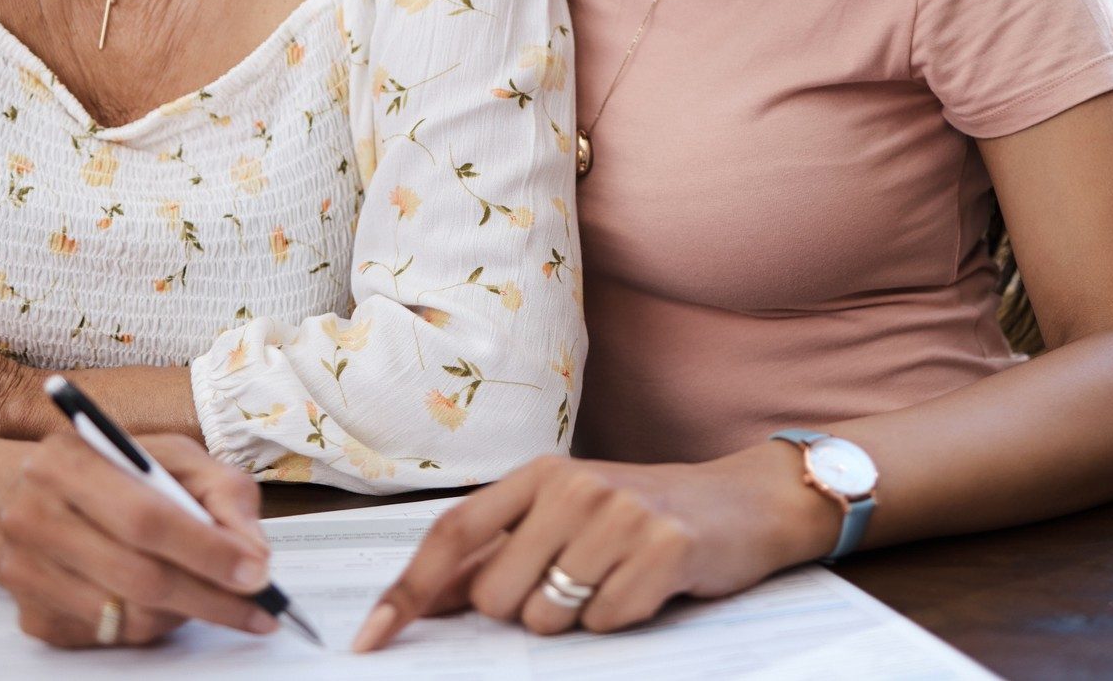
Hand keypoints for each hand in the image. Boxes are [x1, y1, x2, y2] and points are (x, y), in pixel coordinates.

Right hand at [0, 431, 278, 648]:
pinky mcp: (32, 617)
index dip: (207, 549)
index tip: (256, 572)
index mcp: (69, 461)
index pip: (147, 516)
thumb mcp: (166, 454)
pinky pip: (111, 637)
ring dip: (184, 612)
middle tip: (258, 608)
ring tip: (211, 594)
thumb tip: (253, 552)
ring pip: (129, 616)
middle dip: (212, 597)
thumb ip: (219, 490)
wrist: (8, 492)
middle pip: (140, 576)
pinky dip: (151, 624)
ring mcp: (27, 573)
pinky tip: (162, 599)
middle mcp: (37, 517)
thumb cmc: (103, 468)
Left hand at [353, 448, 841, 649]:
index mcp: (538, 475)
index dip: (408, 590)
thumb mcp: (565, 516)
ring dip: (574, 619)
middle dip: (522, 612)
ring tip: (612, 581)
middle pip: (496, 596)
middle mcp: (571, 486)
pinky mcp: (663, 548)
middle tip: (571, 584)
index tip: (370, 637)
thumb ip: (498, 552)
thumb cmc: (641, 515)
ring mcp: (618, 515)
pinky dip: (619, 621)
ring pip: (546, 618)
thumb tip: (424, 602)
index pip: (452, 535)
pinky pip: (603, 623)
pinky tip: (644, 589)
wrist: (742, 502)